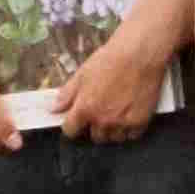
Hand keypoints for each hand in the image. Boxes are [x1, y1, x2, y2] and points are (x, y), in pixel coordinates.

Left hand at [55, 9, 183, 147]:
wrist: (140, 54)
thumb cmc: (110, 60)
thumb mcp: (82, 73)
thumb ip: (67, 94)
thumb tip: (54, 109)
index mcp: (85, 109)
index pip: (71, 131)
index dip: (73, 125)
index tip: (77, 120)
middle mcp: (102, 120)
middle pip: (95, 137)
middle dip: (95, 126)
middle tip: (102, 111)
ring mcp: (122, 123)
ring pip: (113, 138)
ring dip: (113, 129)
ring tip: (117, 112)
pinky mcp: (140, 122)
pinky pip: (131, 135)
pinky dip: (130, 128)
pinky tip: (130, 114)